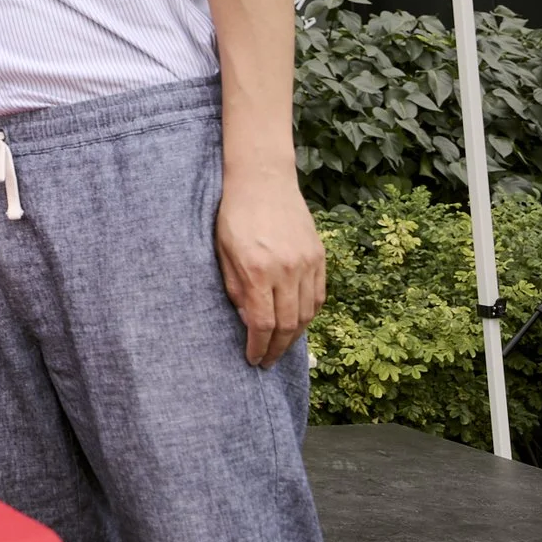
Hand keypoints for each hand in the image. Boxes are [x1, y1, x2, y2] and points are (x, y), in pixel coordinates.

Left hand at [214, 162, 324, 366]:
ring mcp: (307, 263)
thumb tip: (248, 321)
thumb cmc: (233, 215)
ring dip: (294, 335)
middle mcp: (287, 269)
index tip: (253, 359)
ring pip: (307, 313)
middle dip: (277, 348)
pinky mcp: (318, 256)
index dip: (259, 347)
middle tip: (268, 361)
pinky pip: (318, 296)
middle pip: (288, 324)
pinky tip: (296, 321)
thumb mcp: (222, 252)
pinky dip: (308, 314)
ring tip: (281, 345)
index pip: (263, 323)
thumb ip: (235, 289)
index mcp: (258, 270)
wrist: (262, 180)